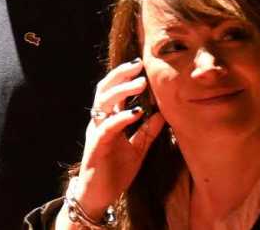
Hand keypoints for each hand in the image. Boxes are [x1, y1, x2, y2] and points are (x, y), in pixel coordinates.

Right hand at [68, 59, 164, 220]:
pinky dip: (121, 117)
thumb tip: (163, 113)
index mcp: (107, 120)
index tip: (141, 65)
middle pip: (104, 90)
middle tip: (138, 65)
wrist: (98, 194)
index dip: (123, 76)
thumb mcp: (137, 149)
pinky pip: (108, 127)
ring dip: (122, 91)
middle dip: (120, 75)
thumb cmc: (115, 171)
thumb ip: (147, 131)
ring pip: (104, 103)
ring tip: (140, 83)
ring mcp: (96, 132)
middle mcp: (99, 121)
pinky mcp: (97, 145)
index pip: (112, 91)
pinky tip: (136, 112)